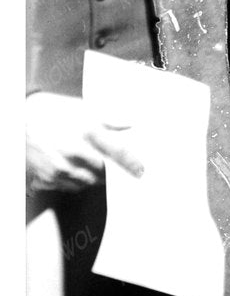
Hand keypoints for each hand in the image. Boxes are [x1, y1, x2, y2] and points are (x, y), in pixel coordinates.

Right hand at [26, 91, 143, 191]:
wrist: (22, 119)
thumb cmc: (55, 111)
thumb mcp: (84, 109)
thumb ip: (110, 119)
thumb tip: (130, 124)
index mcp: (86, 132)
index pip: (117, 152)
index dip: (132, 163)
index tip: (141, 170)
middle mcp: (74, 152)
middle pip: (104, 173)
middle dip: (112, 172)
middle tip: (116, 168)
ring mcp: (60, 168)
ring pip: (88, 182)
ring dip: (94, 177)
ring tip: (90, 164)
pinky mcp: (48, 178)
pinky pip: (71, 187)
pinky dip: (77, 181)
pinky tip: (75, 168)